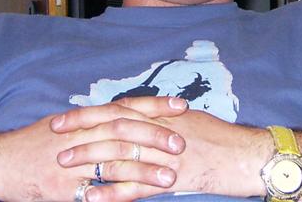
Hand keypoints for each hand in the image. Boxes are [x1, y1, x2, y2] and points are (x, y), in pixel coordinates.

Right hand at [0, 97, 187, 201]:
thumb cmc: (33, 143)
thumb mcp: (64, 124)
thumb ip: (93, 121)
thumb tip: (123, 114)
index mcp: (83, 119)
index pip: (125, 107)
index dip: (154, 106)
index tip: (180, 106)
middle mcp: (79, 136)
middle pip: (123, 133)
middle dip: (154, 137)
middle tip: (181, 143)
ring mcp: (71, 163)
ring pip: (113, 164)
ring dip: (144, 171)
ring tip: (170, 177)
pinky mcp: (62, 189)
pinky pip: (94, 194)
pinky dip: (116, 196)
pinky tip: (137, 201)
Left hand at [55, 100, 269, 199]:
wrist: (247, 156)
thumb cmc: (220, 137)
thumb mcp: (189, 120)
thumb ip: (161, 118)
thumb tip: (138, 115)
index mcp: (162, 114)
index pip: (118, 109)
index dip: (89, 114)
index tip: (64, 117)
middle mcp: (160, 130)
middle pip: (113, 128)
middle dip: (82, 132)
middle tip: (55, 139)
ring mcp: (165, 155)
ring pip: (121, 155)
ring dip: (91, 160)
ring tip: (66, 167)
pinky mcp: (173, 179)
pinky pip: (137, 187)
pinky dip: (113, 193)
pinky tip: (92, 199)